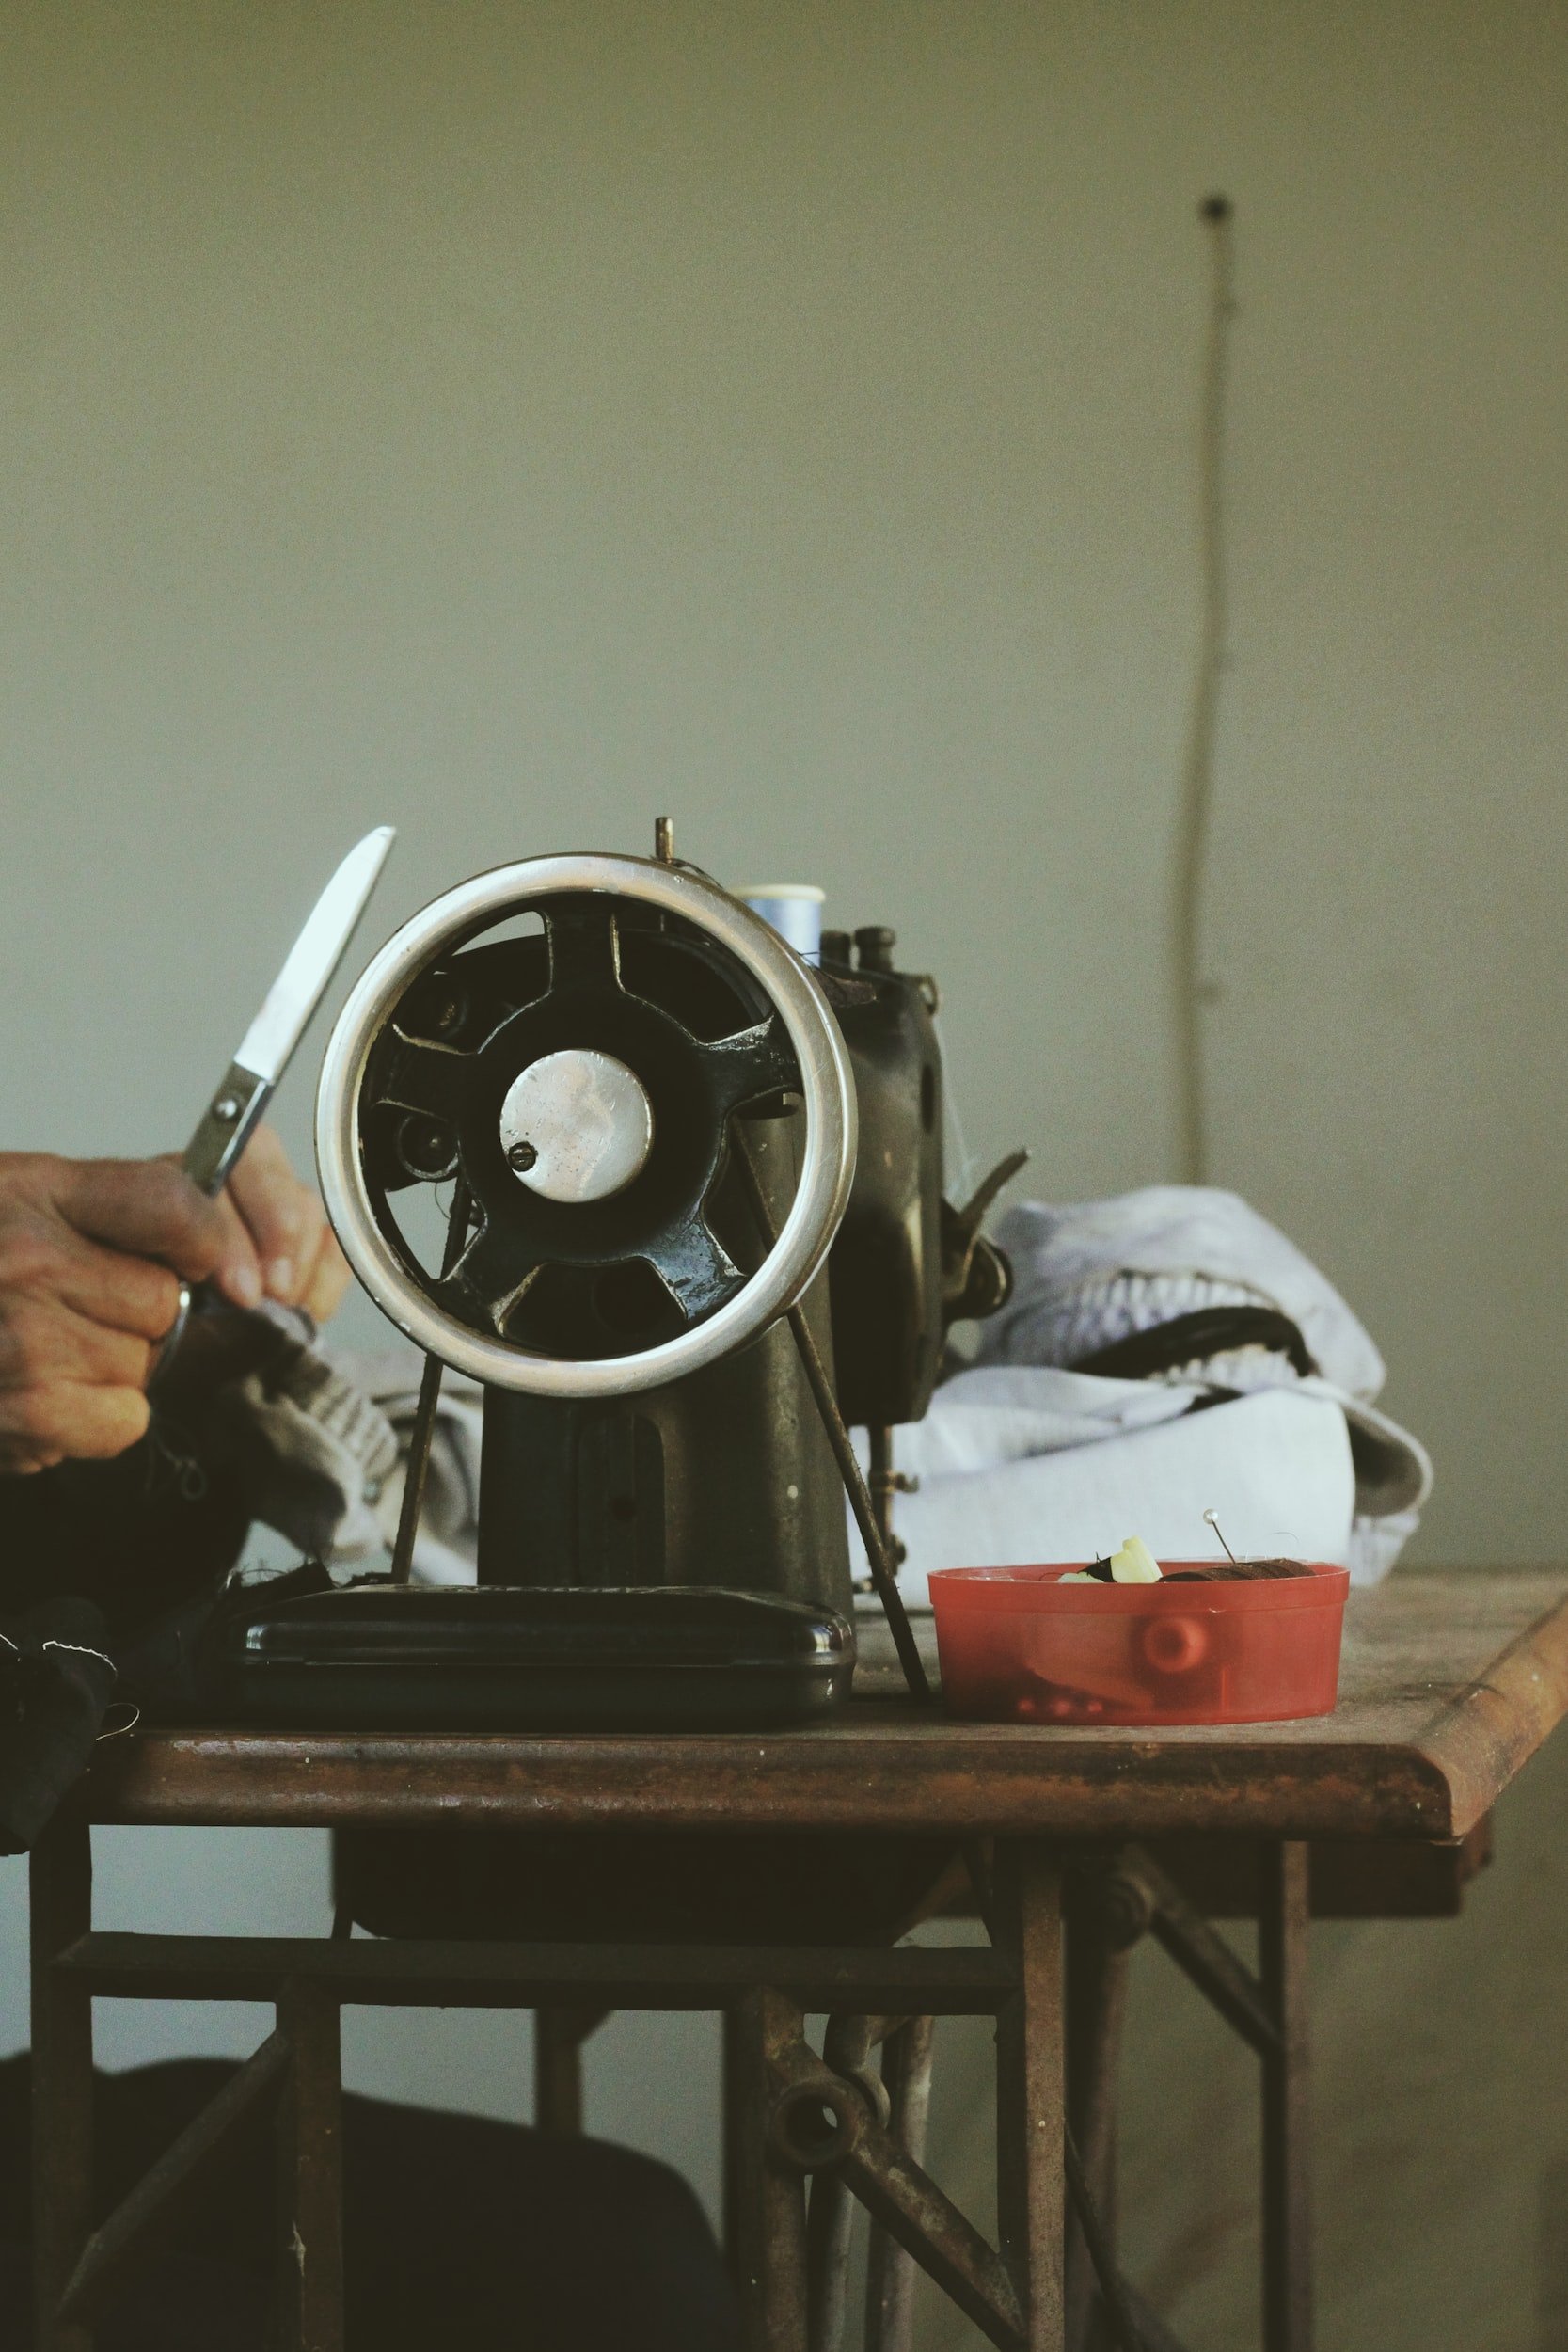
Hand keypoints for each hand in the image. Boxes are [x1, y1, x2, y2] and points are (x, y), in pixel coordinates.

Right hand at [0, 1130, 349, 1473]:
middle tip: (79, 1312)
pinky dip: (93, 1421)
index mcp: (32, 1190)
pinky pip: (124, 1421)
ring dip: (112, 1371)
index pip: (173, 1201)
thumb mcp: (20, 1200)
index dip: (212, 1239)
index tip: (218, 1266)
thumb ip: (115, 1207)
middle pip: (165, 1299)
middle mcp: (25, 1257)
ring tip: (44, 1352)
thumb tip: (224, 1249)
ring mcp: (22, 1337)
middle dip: (139, 1315)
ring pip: (146, 1364)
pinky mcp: (24, 1409)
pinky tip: (41, 1395)